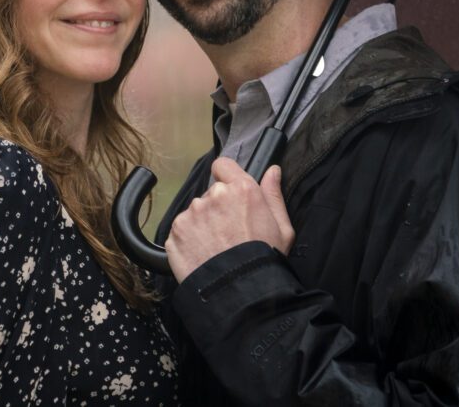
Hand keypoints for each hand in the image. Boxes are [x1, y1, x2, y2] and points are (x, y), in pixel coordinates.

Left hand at [165, 157, 294, 281]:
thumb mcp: (282, 228)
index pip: (223, 165)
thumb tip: (272, 170)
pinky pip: (182, 230)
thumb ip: (274, 194)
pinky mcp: (175, 231)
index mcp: (241, 189)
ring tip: (216, 248)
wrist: (240, 292)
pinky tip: (202, 255)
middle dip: (218, 208)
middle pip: (211, 194)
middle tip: (229, 232)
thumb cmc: (264, 260)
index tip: (230, 192)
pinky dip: (189, 240)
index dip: (226, 176)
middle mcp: (213, 196)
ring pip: (196, 212)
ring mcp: (191, 213)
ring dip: (203, 224)